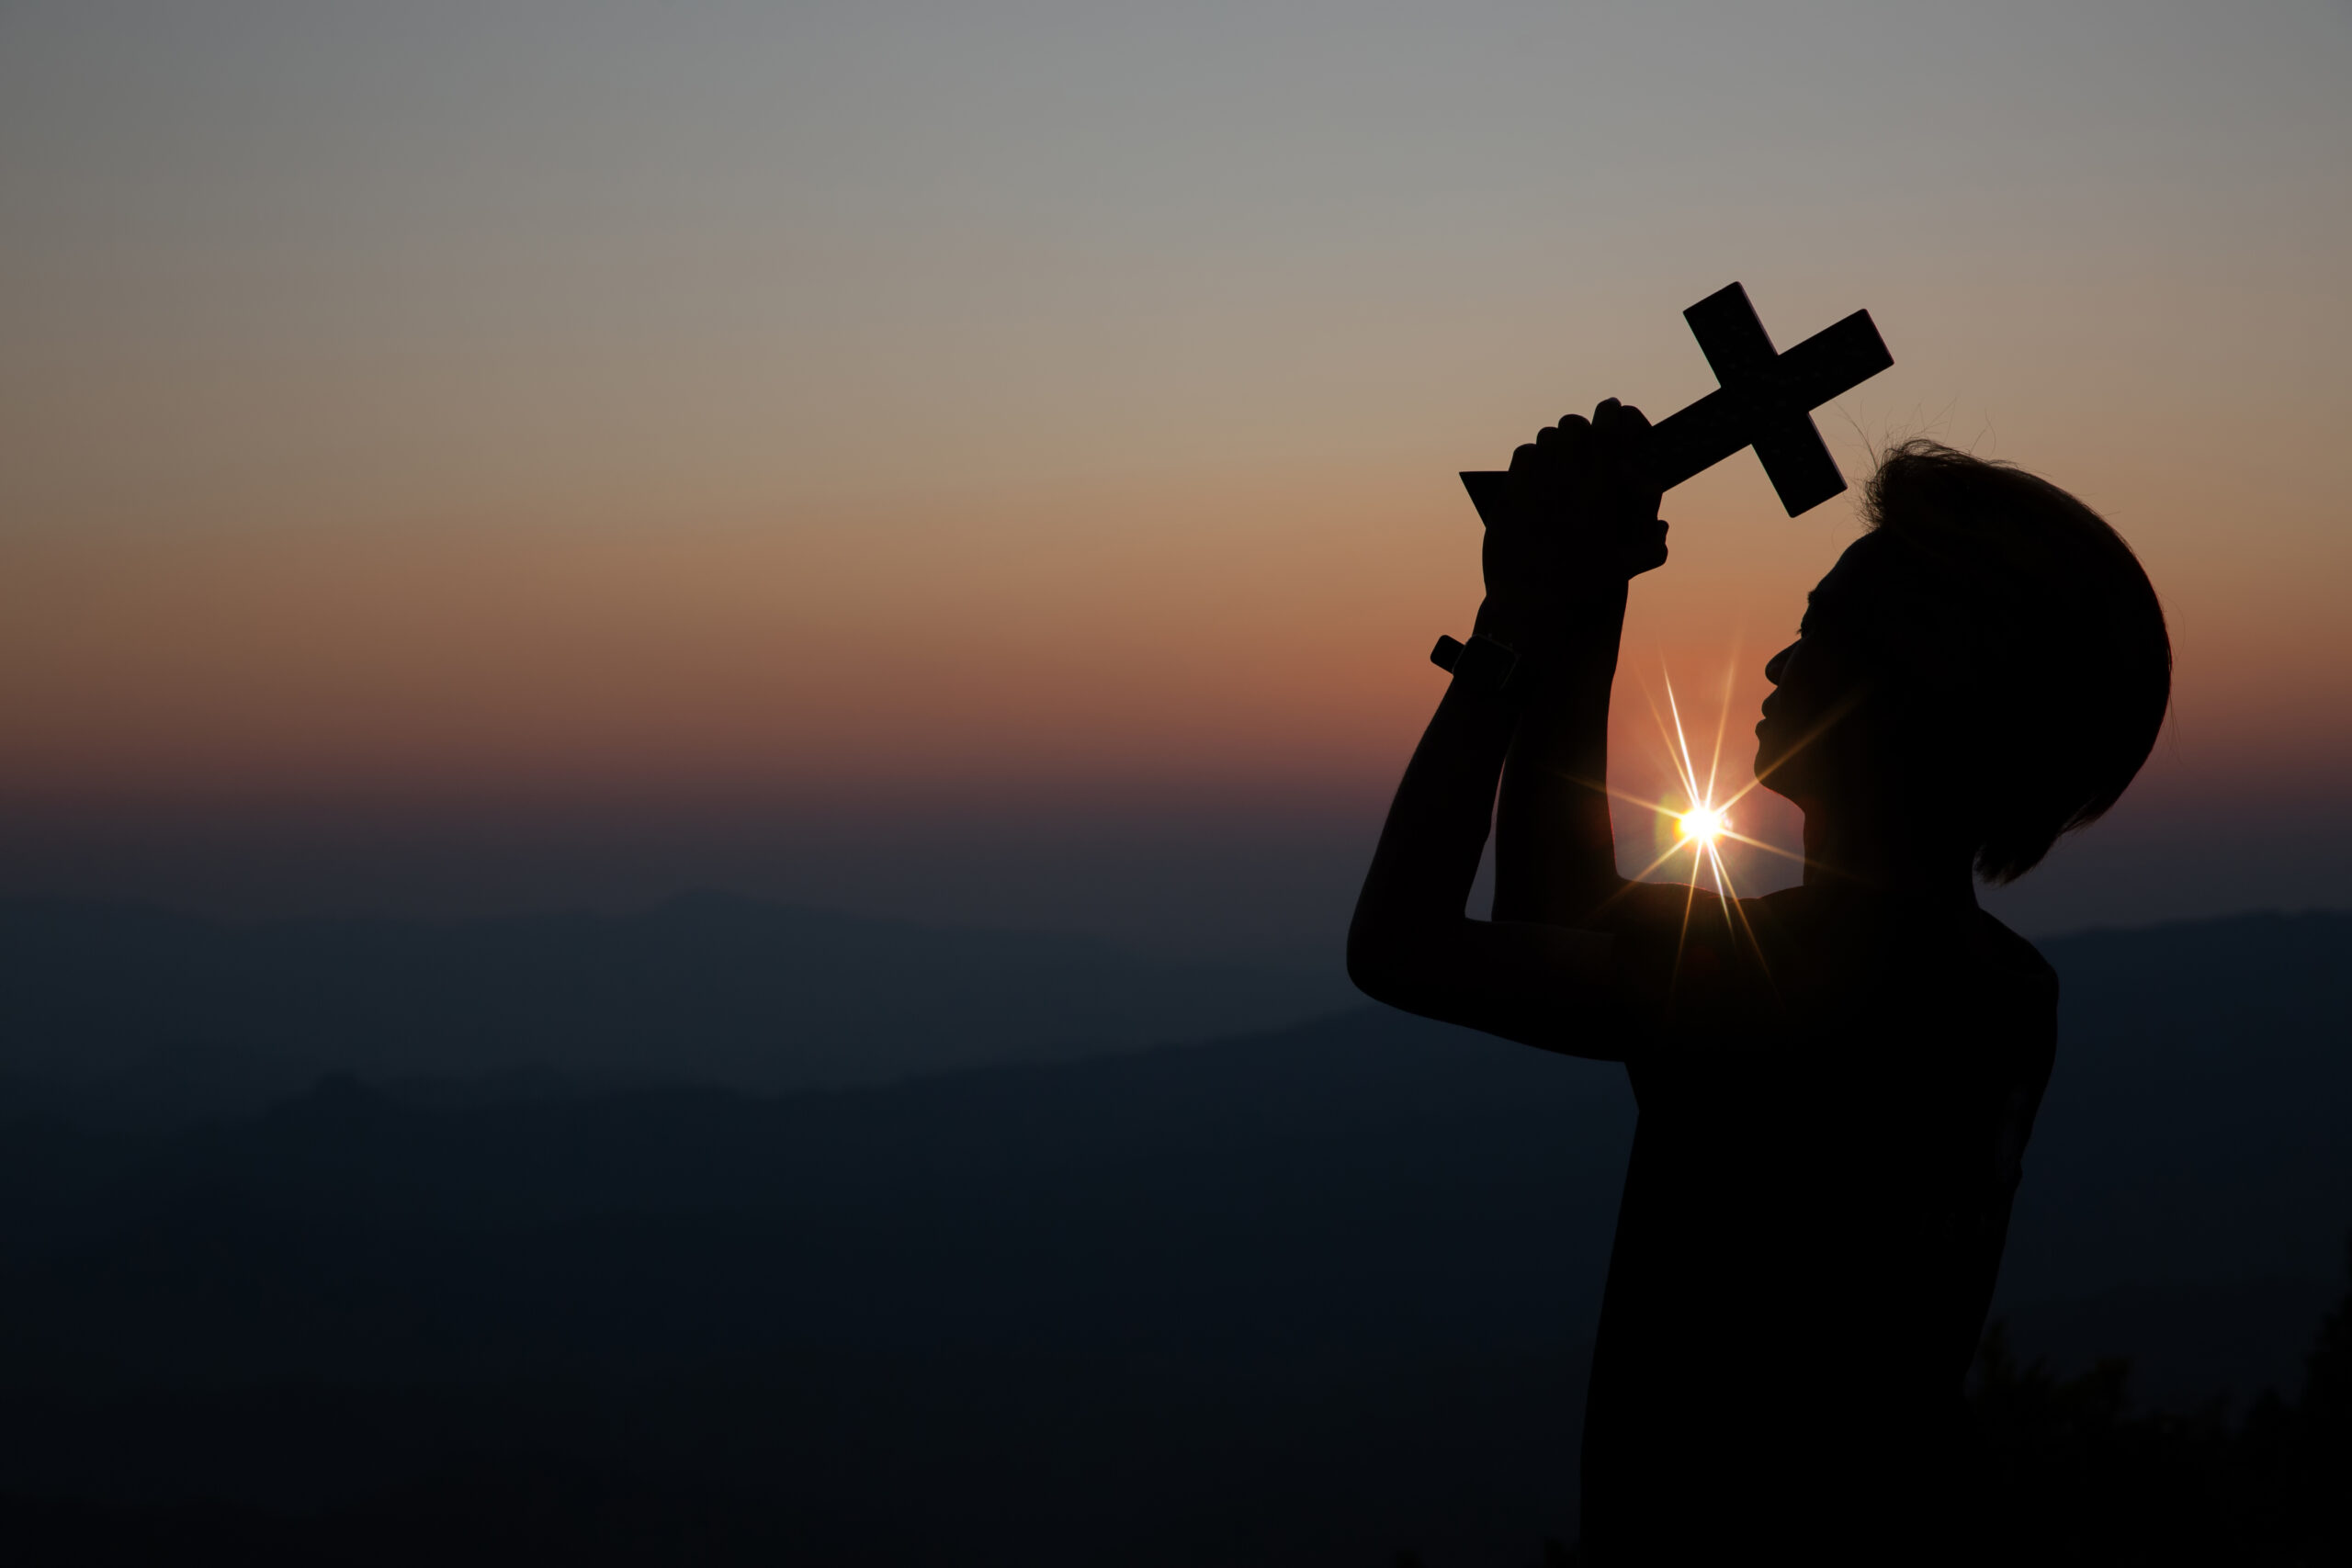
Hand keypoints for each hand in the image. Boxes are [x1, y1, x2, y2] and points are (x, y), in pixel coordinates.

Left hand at [1481, 399, 1669, 641]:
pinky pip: (1522, 459)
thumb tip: (1661, 529)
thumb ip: (1652, 546)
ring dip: (1557, 446)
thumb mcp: (1624, 569)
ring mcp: (1530, 482)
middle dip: (1583, 431)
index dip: (1612, 413)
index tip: (1613, 410)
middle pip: (1571, 426)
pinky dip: (1533, 461)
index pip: (1607, 426)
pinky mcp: (1506, 493)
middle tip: (1588, 445)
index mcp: (1597, 485)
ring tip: (1564, 463)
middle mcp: (1562, 475)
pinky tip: (1539, 478)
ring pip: (1543, 440)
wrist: (1528, 606)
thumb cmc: (1581, 588)